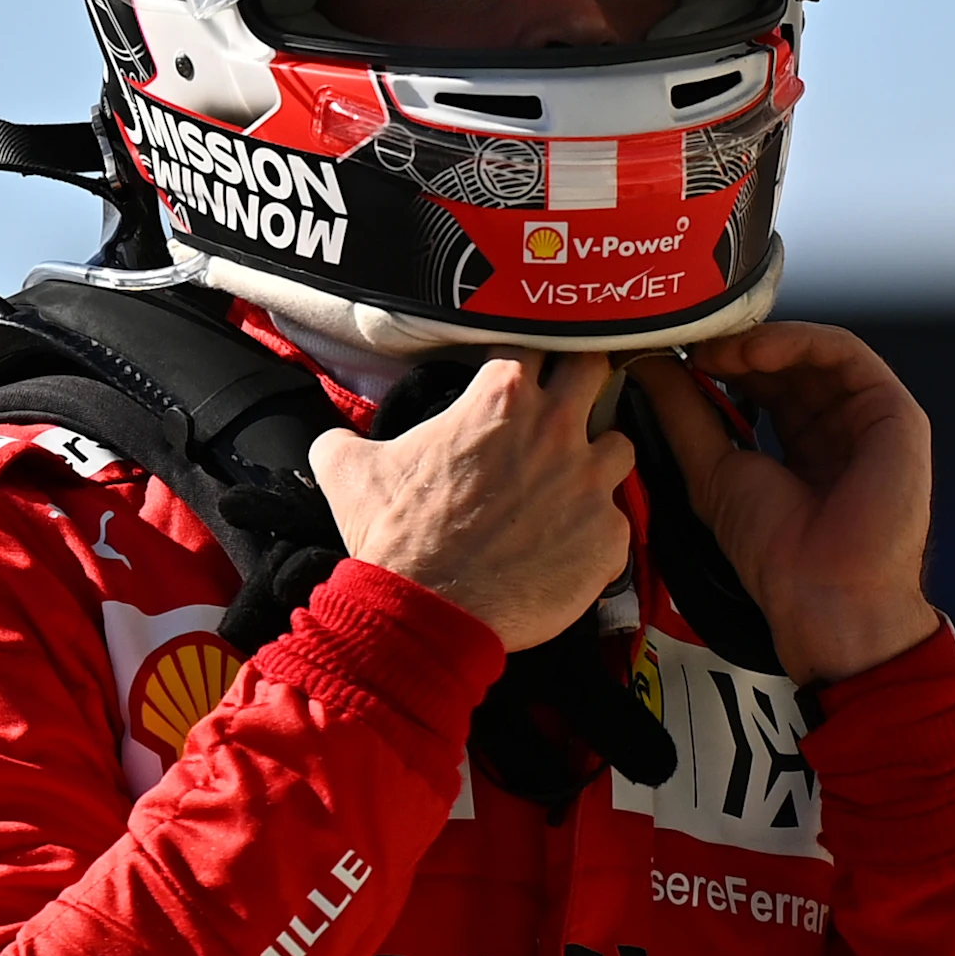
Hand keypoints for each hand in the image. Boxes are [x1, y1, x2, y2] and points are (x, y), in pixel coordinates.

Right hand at [310, 351, 635, 650]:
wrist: (427, 612)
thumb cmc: (395, 538)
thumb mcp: (349, 471)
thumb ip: (345, 440)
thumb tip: (335, 439)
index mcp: (501, 398)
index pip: (529, 343)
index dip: (522, 356)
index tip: (516, 374)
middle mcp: (556, 428)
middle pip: (594, 367)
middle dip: (582, 378)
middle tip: (566, 401)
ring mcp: (589, 481)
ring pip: (620, 444)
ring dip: (599, 457)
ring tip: (574, 481)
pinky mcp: (608, 535)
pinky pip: (618, 520)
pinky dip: (597, 530)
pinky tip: (571, 545)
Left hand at [630, 325, 939, 682]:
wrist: (825, 595)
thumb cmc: (777, 555)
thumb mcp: (713, 473)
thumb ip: (684, 418)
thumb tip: (649, 368)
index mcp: (802, 451)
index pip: (763, 386)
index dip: (720, 365)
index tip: (672, 357)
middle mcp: (838, 430)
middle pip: (788, 365)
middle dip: (736, 348)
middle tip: (689, 341)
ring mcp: (869, 420)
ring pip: (814, 353)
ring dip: (760, 342)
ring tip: (714, 349)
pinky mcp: (894, 411)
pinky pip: (845, 355)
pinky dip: (796, 342)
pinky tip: (753, 352)